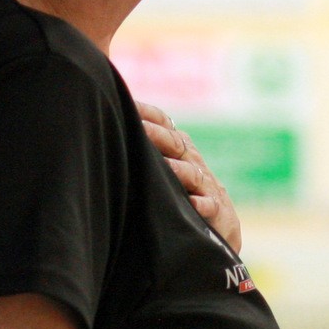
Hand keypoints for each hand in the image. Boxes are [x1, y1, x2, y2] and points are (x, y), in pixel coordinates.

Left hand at [136, 101, 241, 251]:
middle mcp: (193, 161)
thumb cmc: (183, 193)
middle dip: (158, 135)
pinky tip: (194, 203)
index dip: (146, 113)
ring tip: (165, 166)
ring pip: (193, 173)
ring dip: (179, 169)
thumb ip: (143, 149)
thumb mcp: (165, 168)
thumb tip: (106, 133)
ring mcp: (206, 186)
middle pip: (176, 144)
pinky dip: (203, 204)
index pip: (164, 123)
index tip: (126, 104)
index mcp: (179, 148)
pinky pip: (210, 205)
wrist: (221, 225)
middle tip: (138, 128)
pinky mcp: (217, 211)